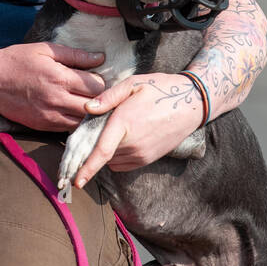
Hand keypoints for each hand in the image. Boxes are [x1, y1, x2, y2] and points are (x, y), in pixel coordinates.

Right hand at [0, 42, 107, 132]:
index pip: (97, 86)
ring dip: (89, 115)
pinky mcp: (41, 126)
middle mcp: (57, 100)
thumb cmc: (16, 60)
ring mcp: (49, 116)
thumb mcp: (46, 49)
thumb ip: (75, 54)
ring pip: (83, 122)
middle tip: (97, 94)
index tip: (97, 78)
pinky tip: (73, 113)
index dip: (101, 82)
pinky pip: (67, 129)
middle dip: (100, 100)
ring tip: (87, 105)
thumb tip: (100, 57)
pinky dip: (74, 122)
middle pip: (94, 106)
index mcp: (60, 78)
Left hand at [72, 73, 204, 186]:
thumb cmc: (161, 89)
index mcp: (124, 123)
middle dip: (93, 147)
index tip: (75, 181)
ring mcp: (142, 154)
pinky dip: (116, 157)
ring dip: (105, 152)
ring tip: (114, 131)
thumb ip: (108, 97)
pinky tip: (122, 139)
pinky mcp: (148, 159)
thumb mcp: (133, 84)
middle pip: (102, 154)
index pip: (101, 152)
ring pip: (111, 161)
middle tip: (97, 127)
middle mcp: (133, 143)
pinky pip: (122, 164)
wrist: (191, 104)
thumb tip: (87, 108)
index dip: (86, 168)